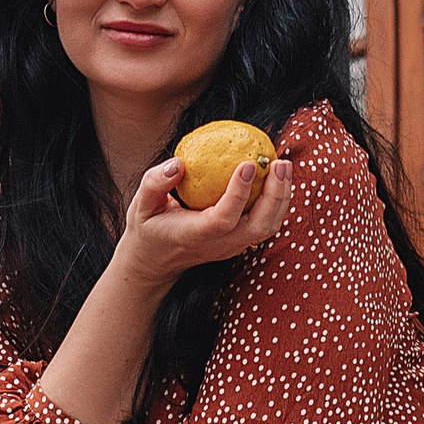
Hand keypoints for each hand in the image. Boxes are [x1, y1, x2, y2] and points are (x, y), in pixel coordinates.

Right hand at [115, 152, 292, 291]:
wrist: (154, 261)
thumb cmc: (148, 227)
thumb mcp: (140, 205)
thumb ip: (155, 182)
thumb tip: (179, 163)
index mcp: (195, 235)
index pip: (223, 218)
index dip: (238, 193)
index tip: (248, 164)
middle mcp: (219, 244)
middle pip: (259, 226)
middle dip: (276, 194)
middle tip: (280, 162)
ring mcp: (232, 247)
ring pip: (268, 227)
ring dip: (282, 197)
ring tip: (283, 165)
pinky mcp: (239, 242)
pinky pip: (265, 223)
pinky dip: (277, 200)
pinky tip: (276, 176)